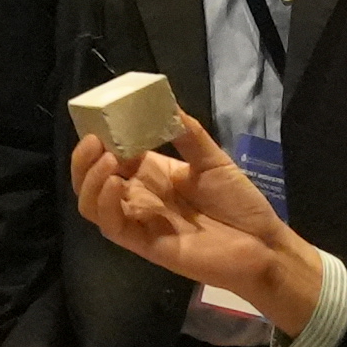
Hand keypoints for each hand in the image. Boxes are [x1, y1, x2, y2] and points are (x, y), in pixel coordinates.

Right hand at [70, 116, 325, 342]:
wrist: (262, 244)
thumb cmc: (238, 203)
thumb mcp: (213, 160)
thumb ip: (188, 135)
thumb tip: (166, 103)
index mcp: (153, 175)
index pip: (113, 156)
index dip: (100, 139)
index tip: (101, 118)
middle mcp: (140, 197)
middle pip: (93, 181)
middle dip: (84, 159)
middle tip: (94, 139)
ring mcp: (140, 221)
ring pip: (92, 205)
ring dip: (91, 180)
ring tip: (106, 158)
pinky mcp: (146, 244)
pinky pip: (113, 227)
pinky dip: (107, 205)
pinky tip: (117, 184)